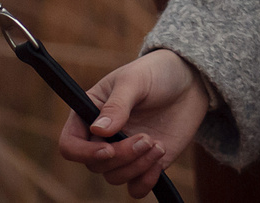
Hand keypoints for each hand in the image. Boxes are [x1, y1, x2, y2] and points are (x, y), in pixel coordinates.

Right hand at [56, 48, 208, 197]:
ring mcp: (123, 152)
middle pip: (96, 164)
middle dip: (122, 156)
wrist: (189, 81)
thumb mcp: (135, 81)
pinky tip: (161, 158)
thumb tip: (97, 130)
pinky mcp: (144, 162)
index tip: (108, 149)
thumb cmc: (156, 72)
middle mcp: (102, 137)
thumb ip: (117, 105)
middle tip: (147, 138)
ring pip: (115, 177)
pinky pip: (135, 188)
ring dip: (137, 166)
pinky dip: (146, 181)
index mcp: (90, 113)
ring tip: (158, 144)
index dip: (84, 152)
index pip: (71, 144)